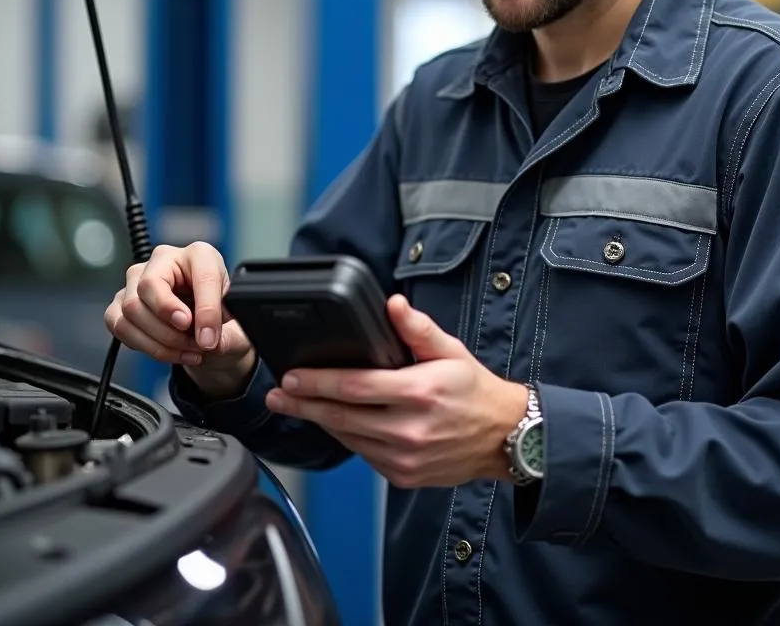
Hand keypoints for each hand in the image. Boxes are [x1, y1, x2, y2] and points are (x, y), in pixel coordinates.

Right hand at [104, 242, 254, 397]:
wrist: (205, 327)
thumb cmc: (221, 315)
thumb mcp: (237, 322)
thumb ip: (227, 332)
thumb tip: (207, 340)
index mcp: (200, 255)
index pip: (200, 277)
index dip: (204, 310)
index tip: (207, 338)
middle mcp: (164, 260)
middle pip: (149, 288)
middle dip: (172, 328)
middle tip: (195, 345)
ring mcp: (137, 279)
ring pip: (131, 310)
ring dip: (159, 341)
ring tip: (185, 351)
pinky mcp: (121, 302)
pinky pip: (120, 326)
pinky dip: (144, 345)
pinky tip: (168, 351)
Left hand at [265, 294, 528, 488]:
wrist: (502, 436)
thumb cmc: (474, 390)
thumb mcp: (450, 350)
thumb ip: (417, 328)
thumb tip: (392, 304)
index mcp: (417, 393)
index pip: (353, 387)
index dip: (317, 382)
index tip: (291, 376)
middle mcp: (408, 429)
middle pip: (340, 417)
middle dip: (303, 404)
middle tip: (277, 395)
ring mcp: (404, 457)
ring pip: (348, 439)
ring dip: (319, 422)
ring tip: (295, 407)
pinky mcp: (402, 476)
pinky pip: (364, 455)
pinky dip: (347, 438)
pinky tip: (335, 423)